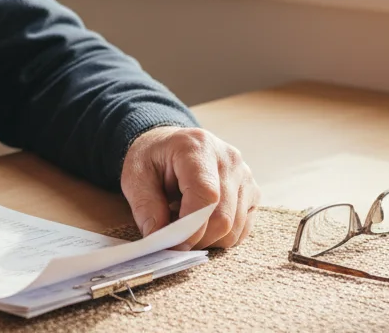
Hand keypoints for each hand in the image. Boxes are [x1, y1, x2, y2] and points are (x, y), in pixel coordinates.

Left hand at [120, 126, 259, 249]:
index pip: (206, 195)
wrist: (172, 146)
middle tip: (173, 239)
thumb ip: (146, 207)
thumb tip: (159, 239)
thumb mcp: (136, 177)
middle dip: (196, 238)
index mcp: (198, 147)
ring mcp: (245, 175)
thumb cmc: (153, 159)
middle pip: (223, 217)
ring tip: (185, 223)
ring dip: (208, 239)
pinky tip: (202, 222)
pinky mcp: (252, 191)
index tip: (172, 244)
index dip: (191, 227)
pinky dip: (221, 237)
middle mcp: (229, 159)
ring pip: (234, 228)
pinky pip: (242, 228)